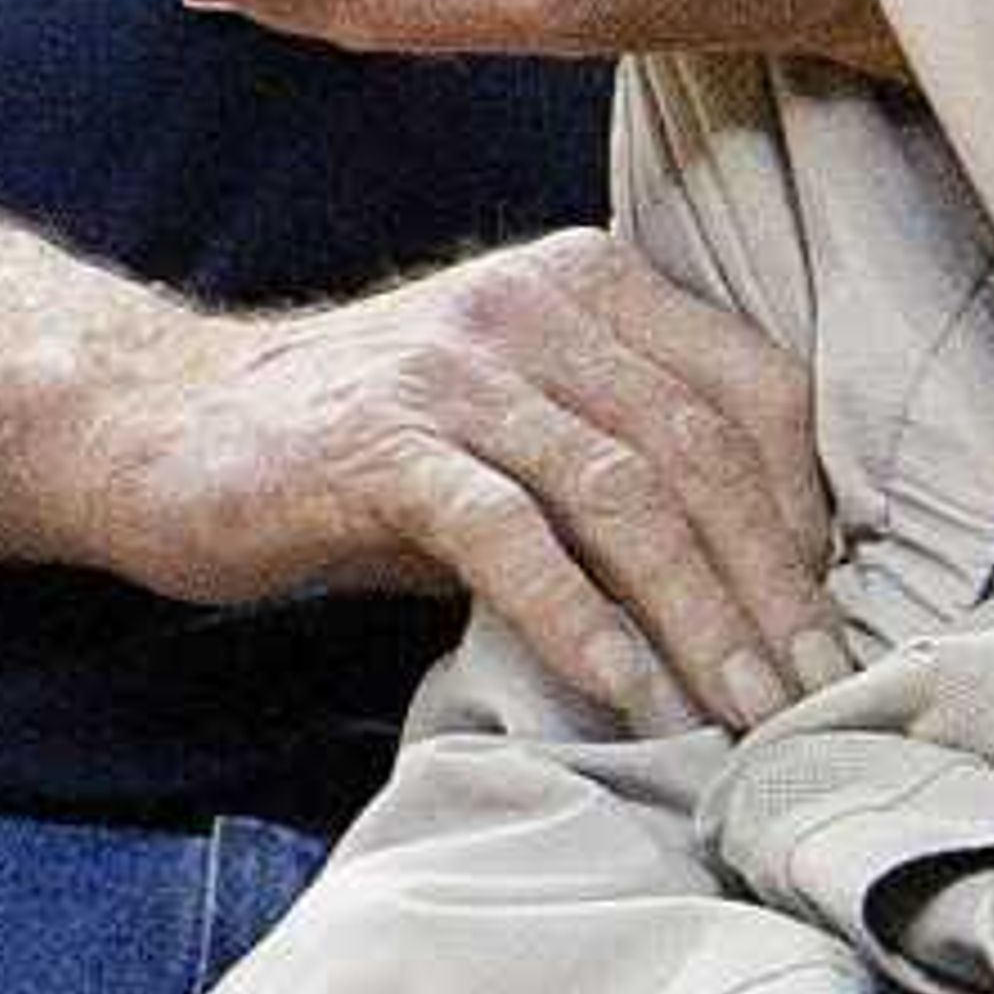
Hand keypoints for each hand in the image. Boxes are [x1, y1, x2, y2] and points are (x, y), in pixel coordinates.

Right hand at [91, 233, 842, 734]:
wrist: (167, 427)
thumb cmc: (364, 452)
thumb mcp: (514, 428)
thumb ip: (620, 466)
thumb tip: (758, 587)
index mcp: (588, 281)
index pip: (751, 388)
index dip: (807, 513)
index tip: (826, 624)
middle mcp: (532, 302)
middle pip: (698, 448)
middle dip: (770, 586)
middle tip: (809, 696)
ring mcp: (456, 367)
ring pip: (622, 492)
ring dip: (696, 616)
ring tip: (740, 712)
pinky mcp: (381, 443)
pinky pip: (508, 532)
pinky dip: (575, 616)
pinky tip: (621, 690)